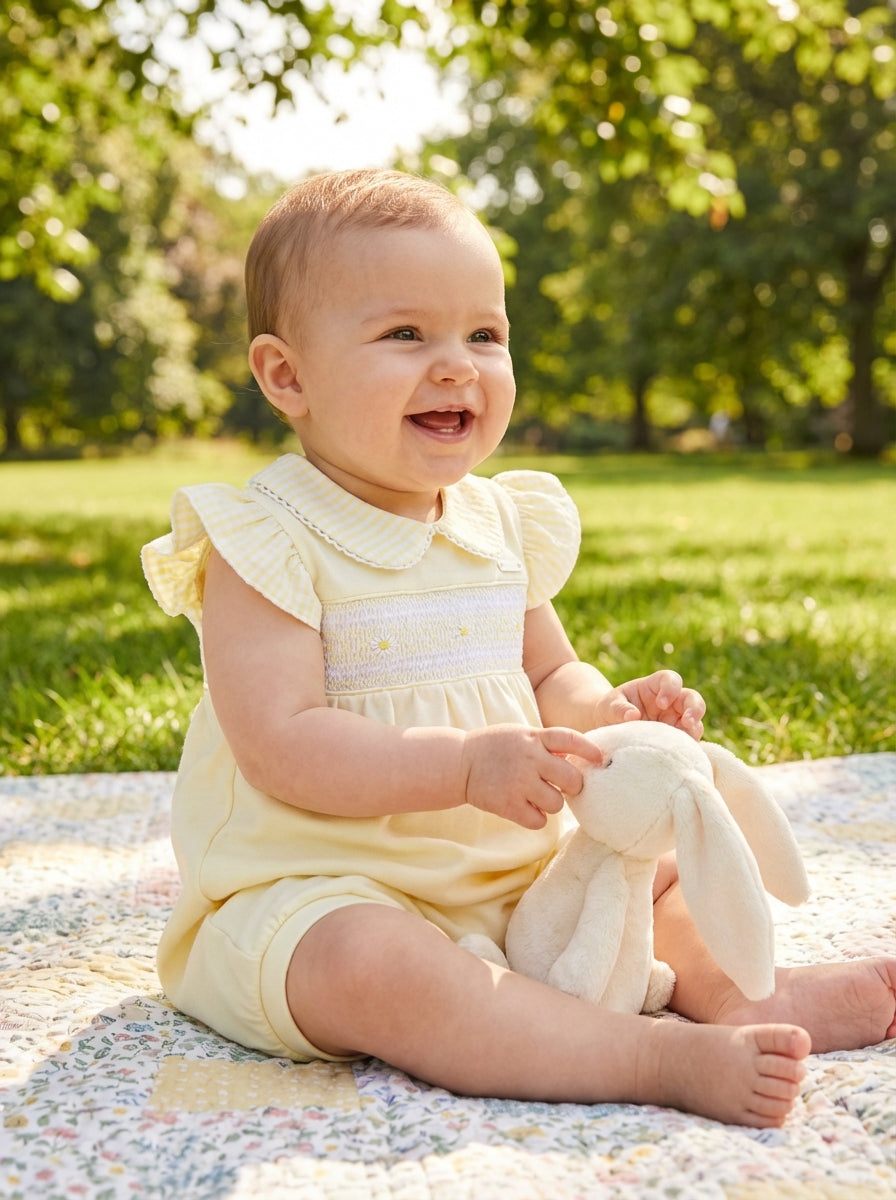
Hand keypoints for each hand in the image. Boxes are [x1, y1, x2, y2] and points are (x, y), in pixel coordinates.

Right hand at [460, 724, 603, 829]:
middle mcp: (528, 758)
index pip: (570, 739)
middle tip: (565, 786)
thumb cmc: (496, 747)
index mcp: (533, 737)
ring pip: (557, 803)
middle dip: (573, 785)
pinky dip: (536, 818)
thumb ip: (547, 744)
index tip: (600, 759)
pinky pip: (539, 821)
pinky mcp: (508, 805)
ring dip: (552, 803)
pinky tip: (526, 809)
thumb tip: (580, 759)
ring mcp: (518, 782)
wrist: (459, 763)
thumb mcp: (521, 734)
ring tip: (538, 796)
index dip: (589, 750)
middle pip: (572, 779)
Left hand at [593, 670, 704, 738]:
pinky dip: (687, 748)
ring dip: (694, 730)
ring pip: (695, 722)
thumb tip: (632, 716)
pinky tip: (680, 756)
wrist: (609, 729)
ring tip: (686, 742)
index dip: (671, 688)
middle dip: (694, 709)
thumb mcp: (609, 706)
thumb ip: (618, 709)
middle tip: (688, 722)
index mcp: (654, 687)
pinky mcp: (676, 739)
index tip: (661, 703)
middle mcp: (670, 702)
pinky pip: (687, 743)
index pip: (670, 679)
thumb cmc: (610, 711)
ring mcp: (675, 721)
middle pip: (692, 698)